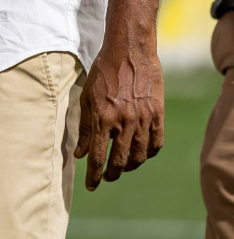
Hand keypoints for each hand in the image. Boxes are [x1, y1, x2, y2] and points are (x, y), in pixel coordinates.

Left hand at [75, 36, 164, 189]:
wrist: (129, 52)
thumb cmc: (103, 73)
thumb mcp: (86, 97)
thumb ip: (84, 127)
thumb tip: (80, 154)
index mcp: (103, 118)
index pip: (98, 156)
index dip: (93, 175)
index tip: (90, 186)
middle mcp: (124, 121)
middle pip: (120, 160)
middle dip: (112, 174)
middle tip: (106, 178)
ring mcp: (143, 119)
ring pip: (140, 156)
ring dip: (130, 167)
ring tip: (122, 168)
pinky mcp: (158, 115)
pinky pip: (156, 143)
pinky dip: (149, 154)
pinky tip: (141, 155)